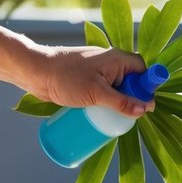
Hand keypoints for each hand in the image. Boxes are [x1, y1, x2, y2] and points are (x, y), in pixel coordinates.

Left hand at [28, 45, 152, 116]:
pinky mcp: (88, 82)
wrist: (35, 72)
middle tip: (126, 119)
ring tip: (114, 122)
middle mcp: (112, 64)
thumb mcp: (96, 93)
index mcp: (119, 60)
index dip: (147, 89)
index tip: (143, 107)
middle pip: (132, 84)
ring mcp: (99, 73)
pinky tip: (103, 118)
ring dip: (118, 106)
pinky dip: (106, 105)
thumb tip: (144, 110)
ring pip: (118, 91)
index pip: (144, 72)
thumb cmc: (65, 77)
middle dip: (131, 101)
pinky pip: (104, 94)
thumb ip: (121, 102)